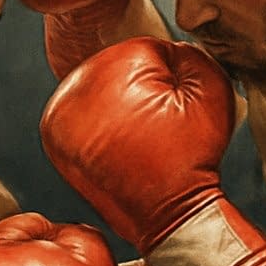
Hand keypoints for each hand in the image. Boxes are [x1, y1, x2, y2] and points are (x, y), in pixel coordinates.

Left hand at [40, 38, 265, 265]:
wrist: (170, 217)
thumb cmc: (192, 156)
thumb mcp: (211, 89)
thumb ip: (189, 52)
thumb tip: (167, 48)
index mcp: (109, 68)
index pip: (143, 50)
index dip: (171, 77)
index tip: (176, 108)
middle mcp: (73, 89)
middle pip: (114, 69)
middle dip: (139, 90)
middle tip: (158, 126)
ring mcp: (57, 116)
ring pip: (97, 91)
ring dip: (117, 105)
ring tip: (141, 136)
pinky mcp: (54, 140)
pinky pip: (81, 117)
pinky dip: (99, 126)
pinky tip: (121, 144)